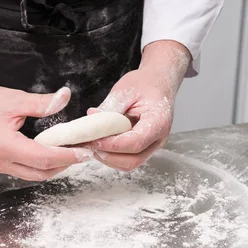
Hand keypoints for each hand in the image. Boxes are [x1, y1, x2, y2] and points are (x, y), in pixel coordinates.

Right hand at [0, 57, 85, 180]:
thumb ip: (41, 102)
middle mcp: (2, 162)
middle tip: (84, 152)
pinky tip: (51, 152)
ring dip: (54, 167)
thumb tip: (65, 97)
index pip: (44, 158)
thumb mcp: (13, 99)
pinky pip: (25, 171)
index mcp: (6, 147)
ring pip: (34, 175)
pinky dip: (42, 165)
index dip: (67, 156)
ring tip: (71, 153)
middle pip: (42, 173)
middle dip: (65, 164)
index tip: (85, 152)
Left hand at [82, 41, 190, 170]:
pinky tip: (100, 144)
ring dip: (109, 159)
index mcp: (158, 121)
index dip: (112, 145)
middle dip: (108, 156)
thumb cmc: (144, 84)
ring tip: (92, 145)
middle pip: (133, 160)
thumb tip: (90, 121)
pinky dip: (113, 156)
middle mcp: (158, 138)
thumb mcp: (125, 90)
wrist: (157, 83)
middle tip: (89, 145)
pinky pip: (128, 158)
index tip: (94, 140)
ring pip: (130, 163)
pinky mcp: (144, 147)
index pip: (135, 142)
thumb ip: (109, 108)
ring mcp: (152, 145)